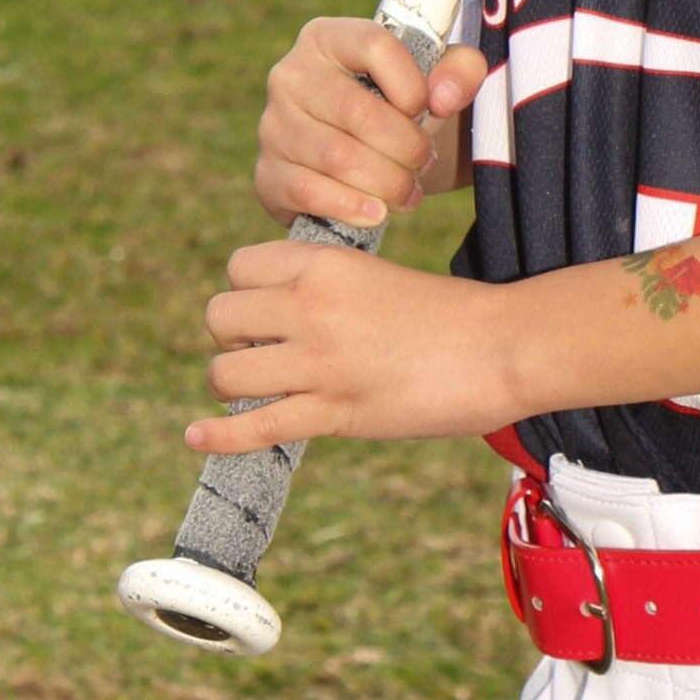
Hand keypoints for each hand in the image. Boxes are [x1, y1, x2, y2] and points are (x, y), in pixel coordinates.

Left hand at [188, 237, 520, 451]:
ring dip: (234, 382)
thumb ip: (328, 288)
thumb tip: (281, 311)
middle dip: (234, 335)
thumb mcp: (379, 278)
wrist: (502, 348)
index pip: (239, 266)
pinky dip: (218, 436)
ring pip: (226, 372)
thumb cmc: (451, 314)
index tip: (268, 309)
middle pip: (220, 315)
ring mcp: (318, 361)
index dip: (247, 289)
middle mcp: (311, 307)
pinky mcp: (333, 411)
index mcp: (325, 264)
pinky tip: (196, 436)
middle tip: (266, 350)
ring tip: (259, 387)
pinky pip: (254, 425)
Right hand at [254, 17, 487, 229]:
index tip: (429, 109)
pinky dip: (350, 207)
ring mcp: (273, 126)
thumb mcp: (442, 76)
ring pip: (337, 158)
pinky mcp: (267, 173)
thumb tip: (443, 98)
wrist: (370, 152)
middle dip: (406, 147)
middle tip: (425, 162)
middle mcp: (290, 75)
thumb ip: (461, 70)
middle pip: (358, 112)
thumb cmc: (406, 104)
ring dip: (386, 182)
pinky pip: (308, 192)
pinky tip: (377, 212)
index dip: (413, 84)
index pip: (374, 46)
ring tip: (409, 191)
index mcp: (328, 37)